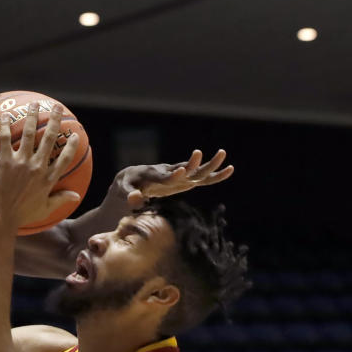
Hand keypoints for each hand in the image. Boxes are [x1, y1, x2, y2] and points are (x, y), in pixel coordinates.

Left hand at [0, 102, 81, 228]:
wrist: (0, 217)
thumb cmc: (21, 216)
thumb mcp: (44, 209)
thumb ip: (60, 199)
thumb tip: (76, 196)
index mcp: (48, 179)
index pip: (65, 158)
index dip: (71, 145)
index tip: (75, 134)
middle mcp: (38, 167)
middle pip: (50, 139)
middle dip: (55, 121)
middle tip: (57, 108)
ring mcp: (22, 163)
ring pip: (31, 134)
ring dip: (33, 117)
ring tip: (35, 104)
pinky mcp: (5, 162)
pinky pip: (6, 139)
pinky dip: (6, 126)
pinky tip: (6, 115)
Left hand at [117, 149, 233, 207]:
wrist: (131, 177)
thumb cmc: (126, 184)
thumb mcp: (122, 190)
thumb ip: (128, 194)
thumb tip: (135, 198)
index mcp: (152, 174)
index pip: (164, 176)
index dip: (172, 176)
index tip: (181, 172)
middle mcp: (166, 171)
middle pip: (182, 167)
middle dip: (192, 163)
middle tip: (201, 153)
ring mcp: (176, 174)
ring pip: (195, 170)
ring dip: (208, 164)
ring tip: (223, 154)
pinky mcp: (182, 179)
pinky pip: (199, 177)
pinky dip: (213, 175)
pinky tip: (228, 170)